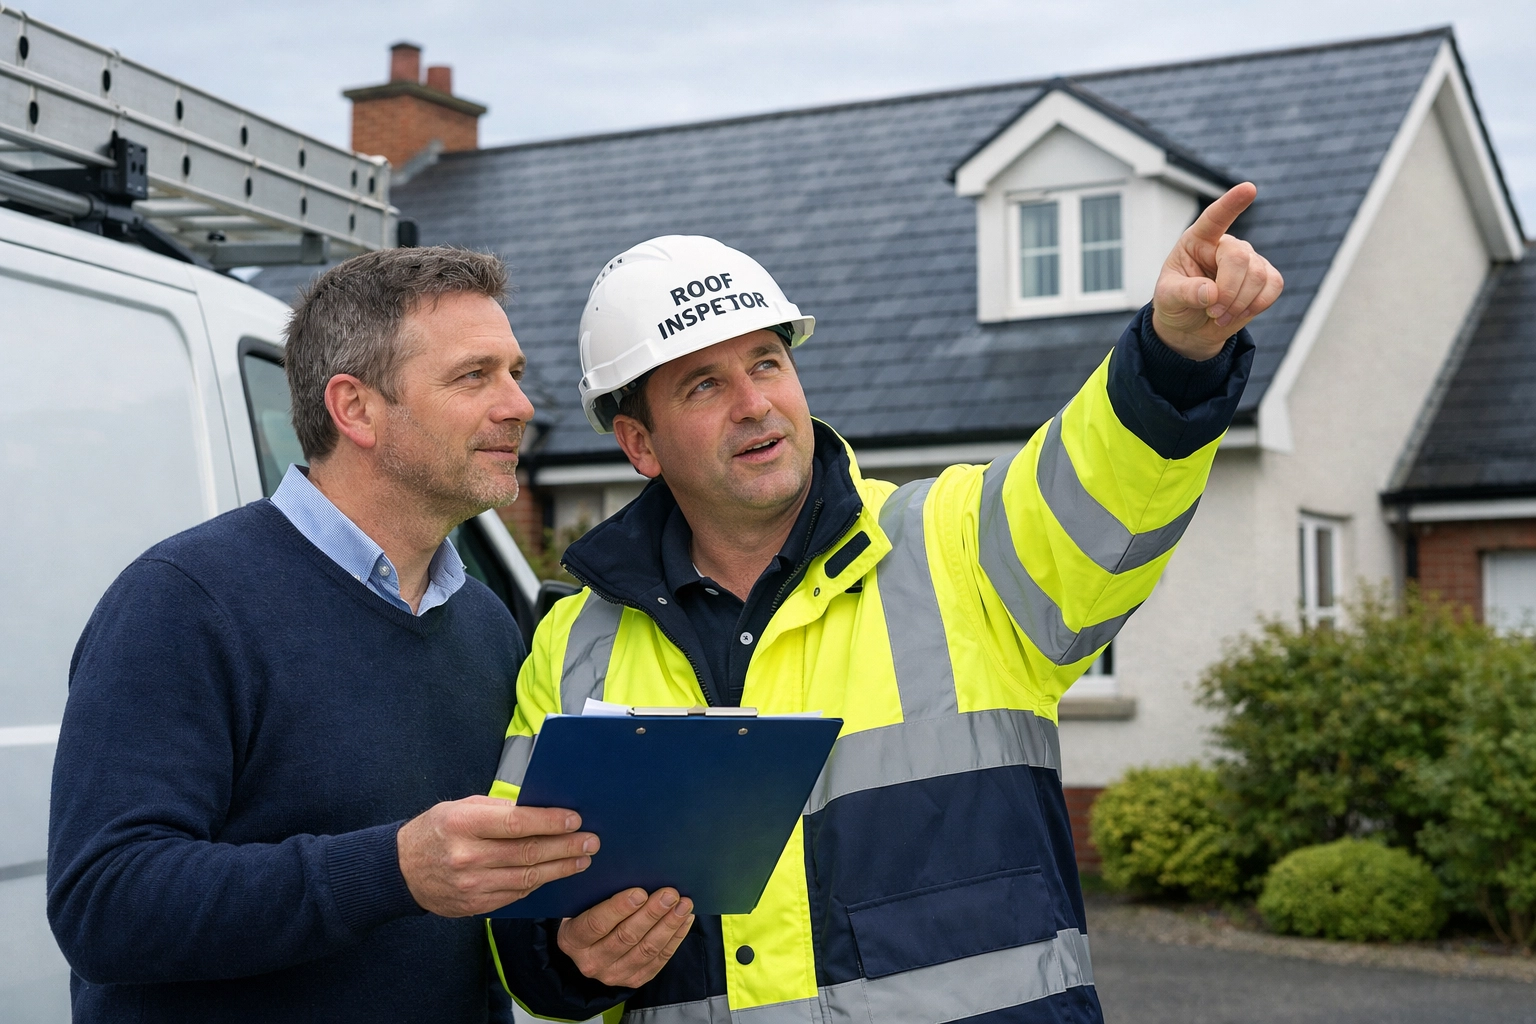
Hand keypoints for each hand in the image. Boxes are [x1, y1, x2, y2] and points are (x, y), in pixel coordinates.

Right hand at [396, 795, 597, 916]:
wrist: (401, 871)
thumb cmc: (436, 831)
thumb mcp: (460, 808)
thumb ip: (498, 810)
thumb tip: (542, 809)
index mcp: (462, 824)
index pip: (515, 823)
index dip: (549, 822)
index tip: (574, 819)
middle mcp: (467, 857)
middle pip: (527, 853)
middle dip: (564, 847)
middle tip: (590, 842)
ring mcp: (471, 885)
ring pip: (526, 878)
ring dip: (559, 869)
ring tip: (582, 860)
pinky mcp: (475, 905)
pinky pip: (516, 895)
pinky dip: (539, 885)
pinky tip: (556, 874)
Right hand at [558, 887, 695, 987]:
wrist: (587, 946)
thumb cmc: (587, 913)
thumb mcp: (582, 903)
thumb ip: (599, 892)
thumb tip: (633, 872)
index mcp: (572, 939)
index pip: (596, 924)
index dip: (619, 908)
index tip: (640, 892)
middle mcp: (591, 962)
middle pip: (625, 937)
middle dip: (651, 914)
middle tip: (669, 894)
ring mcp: (613, 975)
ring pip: (646, 950)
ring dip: (668, 926)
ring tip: (683, 905)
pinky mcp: (633, 980)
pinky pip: (658, 960)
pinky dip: (674, 939)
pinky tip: (684, 920)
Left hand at [1152, 182, 1283, 359]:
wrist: (1191, 325)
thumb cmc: (1175, 303)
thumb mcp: (1167, 298)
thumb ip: (1185, 293)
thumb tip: (1211, 293)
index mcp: (1198, 240)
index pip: (1215, 218)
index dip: (1231, 204)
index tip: (1249, 188)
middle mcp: (1226, 245)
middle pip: (1239, 258)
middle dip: (1228, 291)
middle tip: (1213, 312)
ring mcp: (1249, 259)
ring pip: (1259, 276)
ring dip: (1240, 304)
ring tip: (1219, 315)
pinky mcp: (1266, 276)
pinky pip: (1274, 286)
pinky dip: (1257, 305)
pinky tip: (1239, 312)